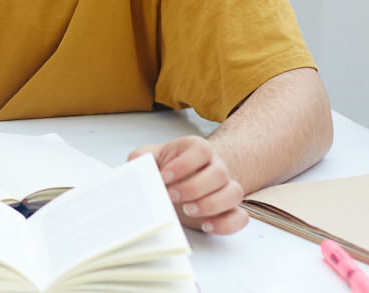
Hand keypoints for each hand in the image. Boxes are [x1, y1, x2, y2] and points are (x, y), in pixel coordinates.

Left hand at [129, 136, 247, 234]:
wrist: (177, 183)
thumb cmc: (164, 168)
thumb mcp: (148, 158)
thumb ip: (141, 158)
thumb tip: (136, 167)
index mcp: (197, 149)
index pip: (202, 150)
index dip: (184, 163)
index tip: (164, 176)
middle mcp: (216, 167)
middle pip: (219, 173)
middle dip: (194, 187)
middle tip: (171, 196)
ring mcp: (226, 188)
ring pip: (234, 193)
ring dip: (211, 204)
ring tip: (187, 211)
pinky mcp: (230, 210)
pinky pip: (241, 217)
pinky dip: (226, 224)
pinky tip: (205, 226)